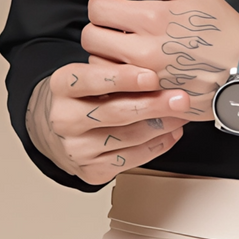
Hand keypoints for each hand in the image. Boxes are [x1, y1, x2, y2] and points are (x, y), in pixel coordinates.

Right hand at [27, 59, 187, 185]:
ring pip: (128, 137)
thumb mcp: (90, 74)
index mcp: (61, 86)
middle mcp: (64, 119)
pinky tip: (171, 132)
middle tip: (180, 99)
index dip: (122, 79)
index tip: (152, 77)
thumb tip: (160, 68)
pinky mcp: (92, 170)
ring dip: (161, 125)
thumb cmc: (83, 97)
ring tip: (181, 113)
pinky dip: (157, 145)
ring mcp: (77, 148)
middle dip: (153, 105)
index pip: (90, 80)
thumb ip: (116, 70)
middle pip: (114, 112)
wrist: (58, 131)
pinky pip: (131, 158)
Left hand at [84, 0, 238, 117]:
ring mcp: (147, 80)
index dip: (103, 4)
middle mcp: (144, 51)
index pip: (97, 7)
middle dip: (100, 28)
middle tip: (119, 30)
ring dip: (107, 55)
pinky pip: (116, 89)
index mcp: (152, 18)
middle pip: (90, 36)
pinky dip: (119, 79)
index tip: (116, 8)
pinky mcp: (152, 100)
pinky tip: (136, 73)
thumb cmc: (224, 28)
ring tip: (129, 52)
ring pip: (98, 65)